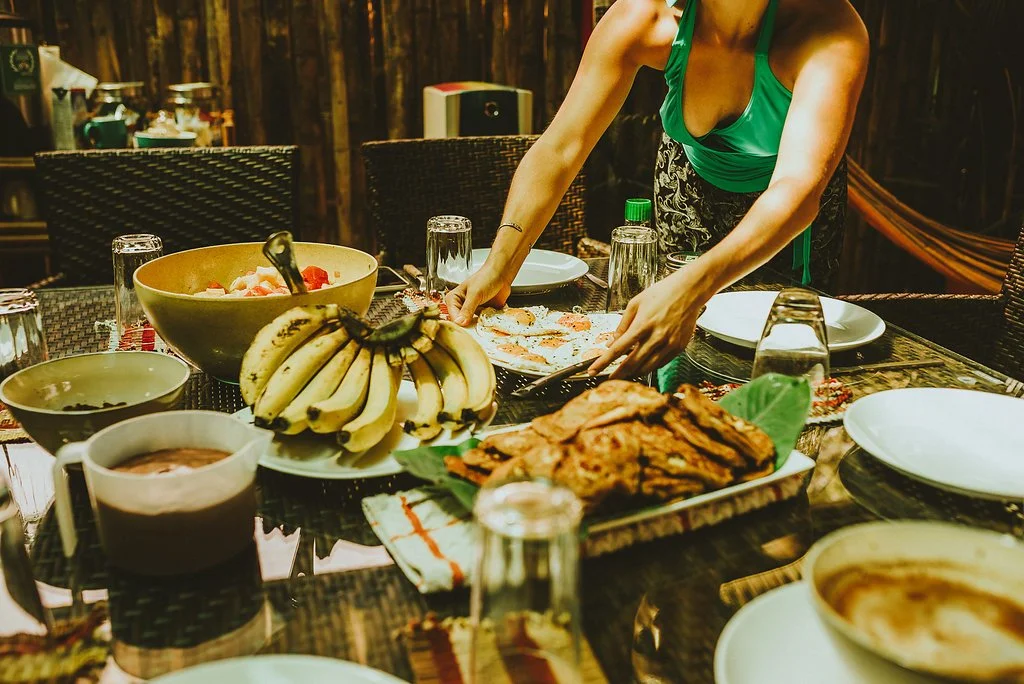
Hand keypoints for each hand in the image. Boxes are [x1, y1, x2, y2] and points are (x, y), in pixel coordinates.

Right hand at [444, 264, 511, 325]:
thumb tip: (460, 323)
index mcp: (454, 299)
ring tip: (483, 322)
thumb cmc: (486, 278)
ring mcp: (471, 311)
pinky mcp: (481, 314)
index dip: (459, 323)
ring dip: (478, 326)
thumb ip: (467, 309)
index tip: (467, 327)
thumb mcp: (475, 293)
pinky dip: (486, 324)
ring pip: (471, 325)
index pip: (453, 316)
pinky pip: (481, 324)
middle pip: (461, 323)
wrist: (501, 275)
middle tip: (476, 327)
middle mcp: (461, 306)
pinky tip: (489, 321)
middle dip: (469, 326)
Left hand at [588, 273, 705, 378]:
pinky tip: (644, 363)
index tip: (593, 371)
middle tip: (611, 378)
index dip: (603, 362)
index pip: (618, 349)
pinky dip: (650, 366)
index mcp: (642, 325)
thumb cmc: (662, 293)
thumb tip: (612, 342)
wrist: (689, 290)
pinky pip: (661, 363)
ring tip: (627, 372)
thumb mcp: (635, 304)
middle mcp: (656, 337)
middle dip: (619, 373)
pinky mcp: (679, 347)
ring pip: (647, 367)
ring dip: (635, 372)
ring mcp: (669, 344)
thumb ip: (622, 325)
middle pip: (632, 363)